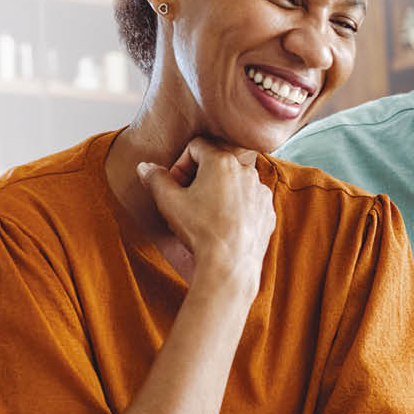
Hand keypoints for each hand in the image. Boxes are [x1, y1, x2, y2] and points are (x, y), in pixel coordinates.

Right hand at [136, 137, 274, 292]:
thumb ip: (156, 179)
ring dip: (219, 193)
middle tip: (187, 202)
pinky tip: (224, 226)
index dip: (180, 164)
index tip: (175, 186)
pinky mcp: (268, 212)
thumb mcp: (169, 202)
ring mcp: (260, 192)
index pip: (196, 147)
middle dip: (199, 178)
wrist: (229, 266)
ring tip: (206, 216)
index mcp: (222, 161)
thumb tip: (145, 167)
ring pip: (234, 183)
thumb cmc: (200, 230)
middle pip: (216, 164)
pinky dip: (237, 209)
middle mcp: (246, 170)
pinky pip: (249, 202)